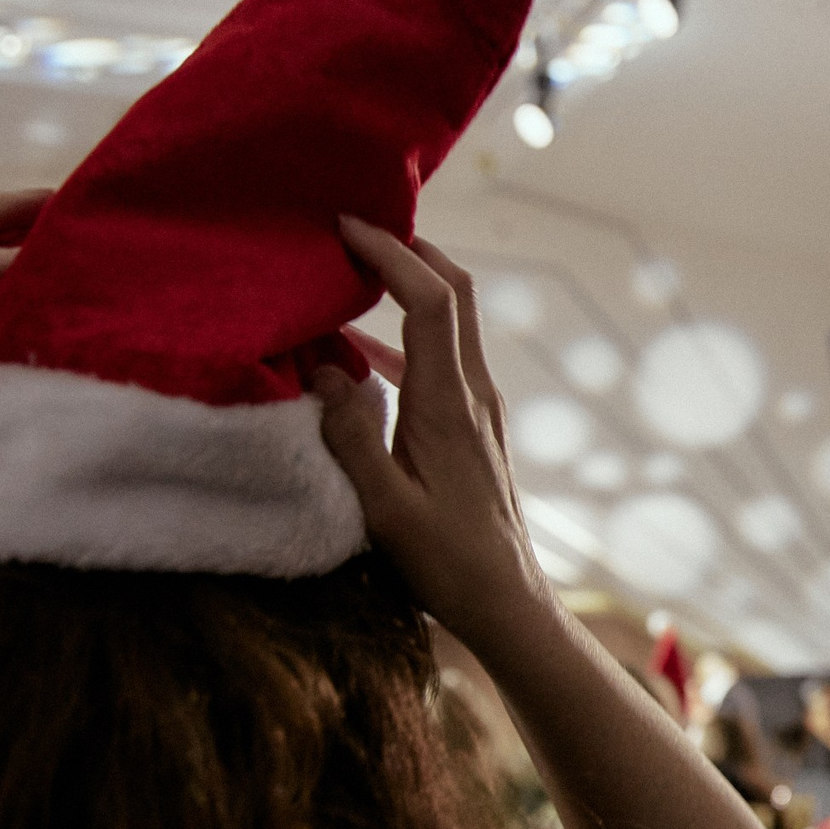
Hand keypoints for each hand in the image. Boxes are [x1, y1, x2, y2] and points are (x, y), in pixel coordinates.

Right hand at [313, 216, 544, 645]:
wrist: (506, 602)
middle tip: (350, 231)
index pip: (431, 299)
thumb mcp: (383, 508)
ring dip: (403, 292)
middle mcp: (473, 393)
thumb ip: (350, 436)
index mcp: (450, 403)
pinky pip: (439, 361)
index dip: (392, 253)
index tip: (346, 226)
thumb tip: (323, 371)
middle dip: (406, 251)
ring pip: (448, 325)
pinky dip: (401, 340)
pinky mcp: (473, 428)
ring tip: (344, 280)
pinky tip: (356, 358)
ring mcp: (479, 409)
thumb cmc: (446, 562)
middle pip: (453, 294)